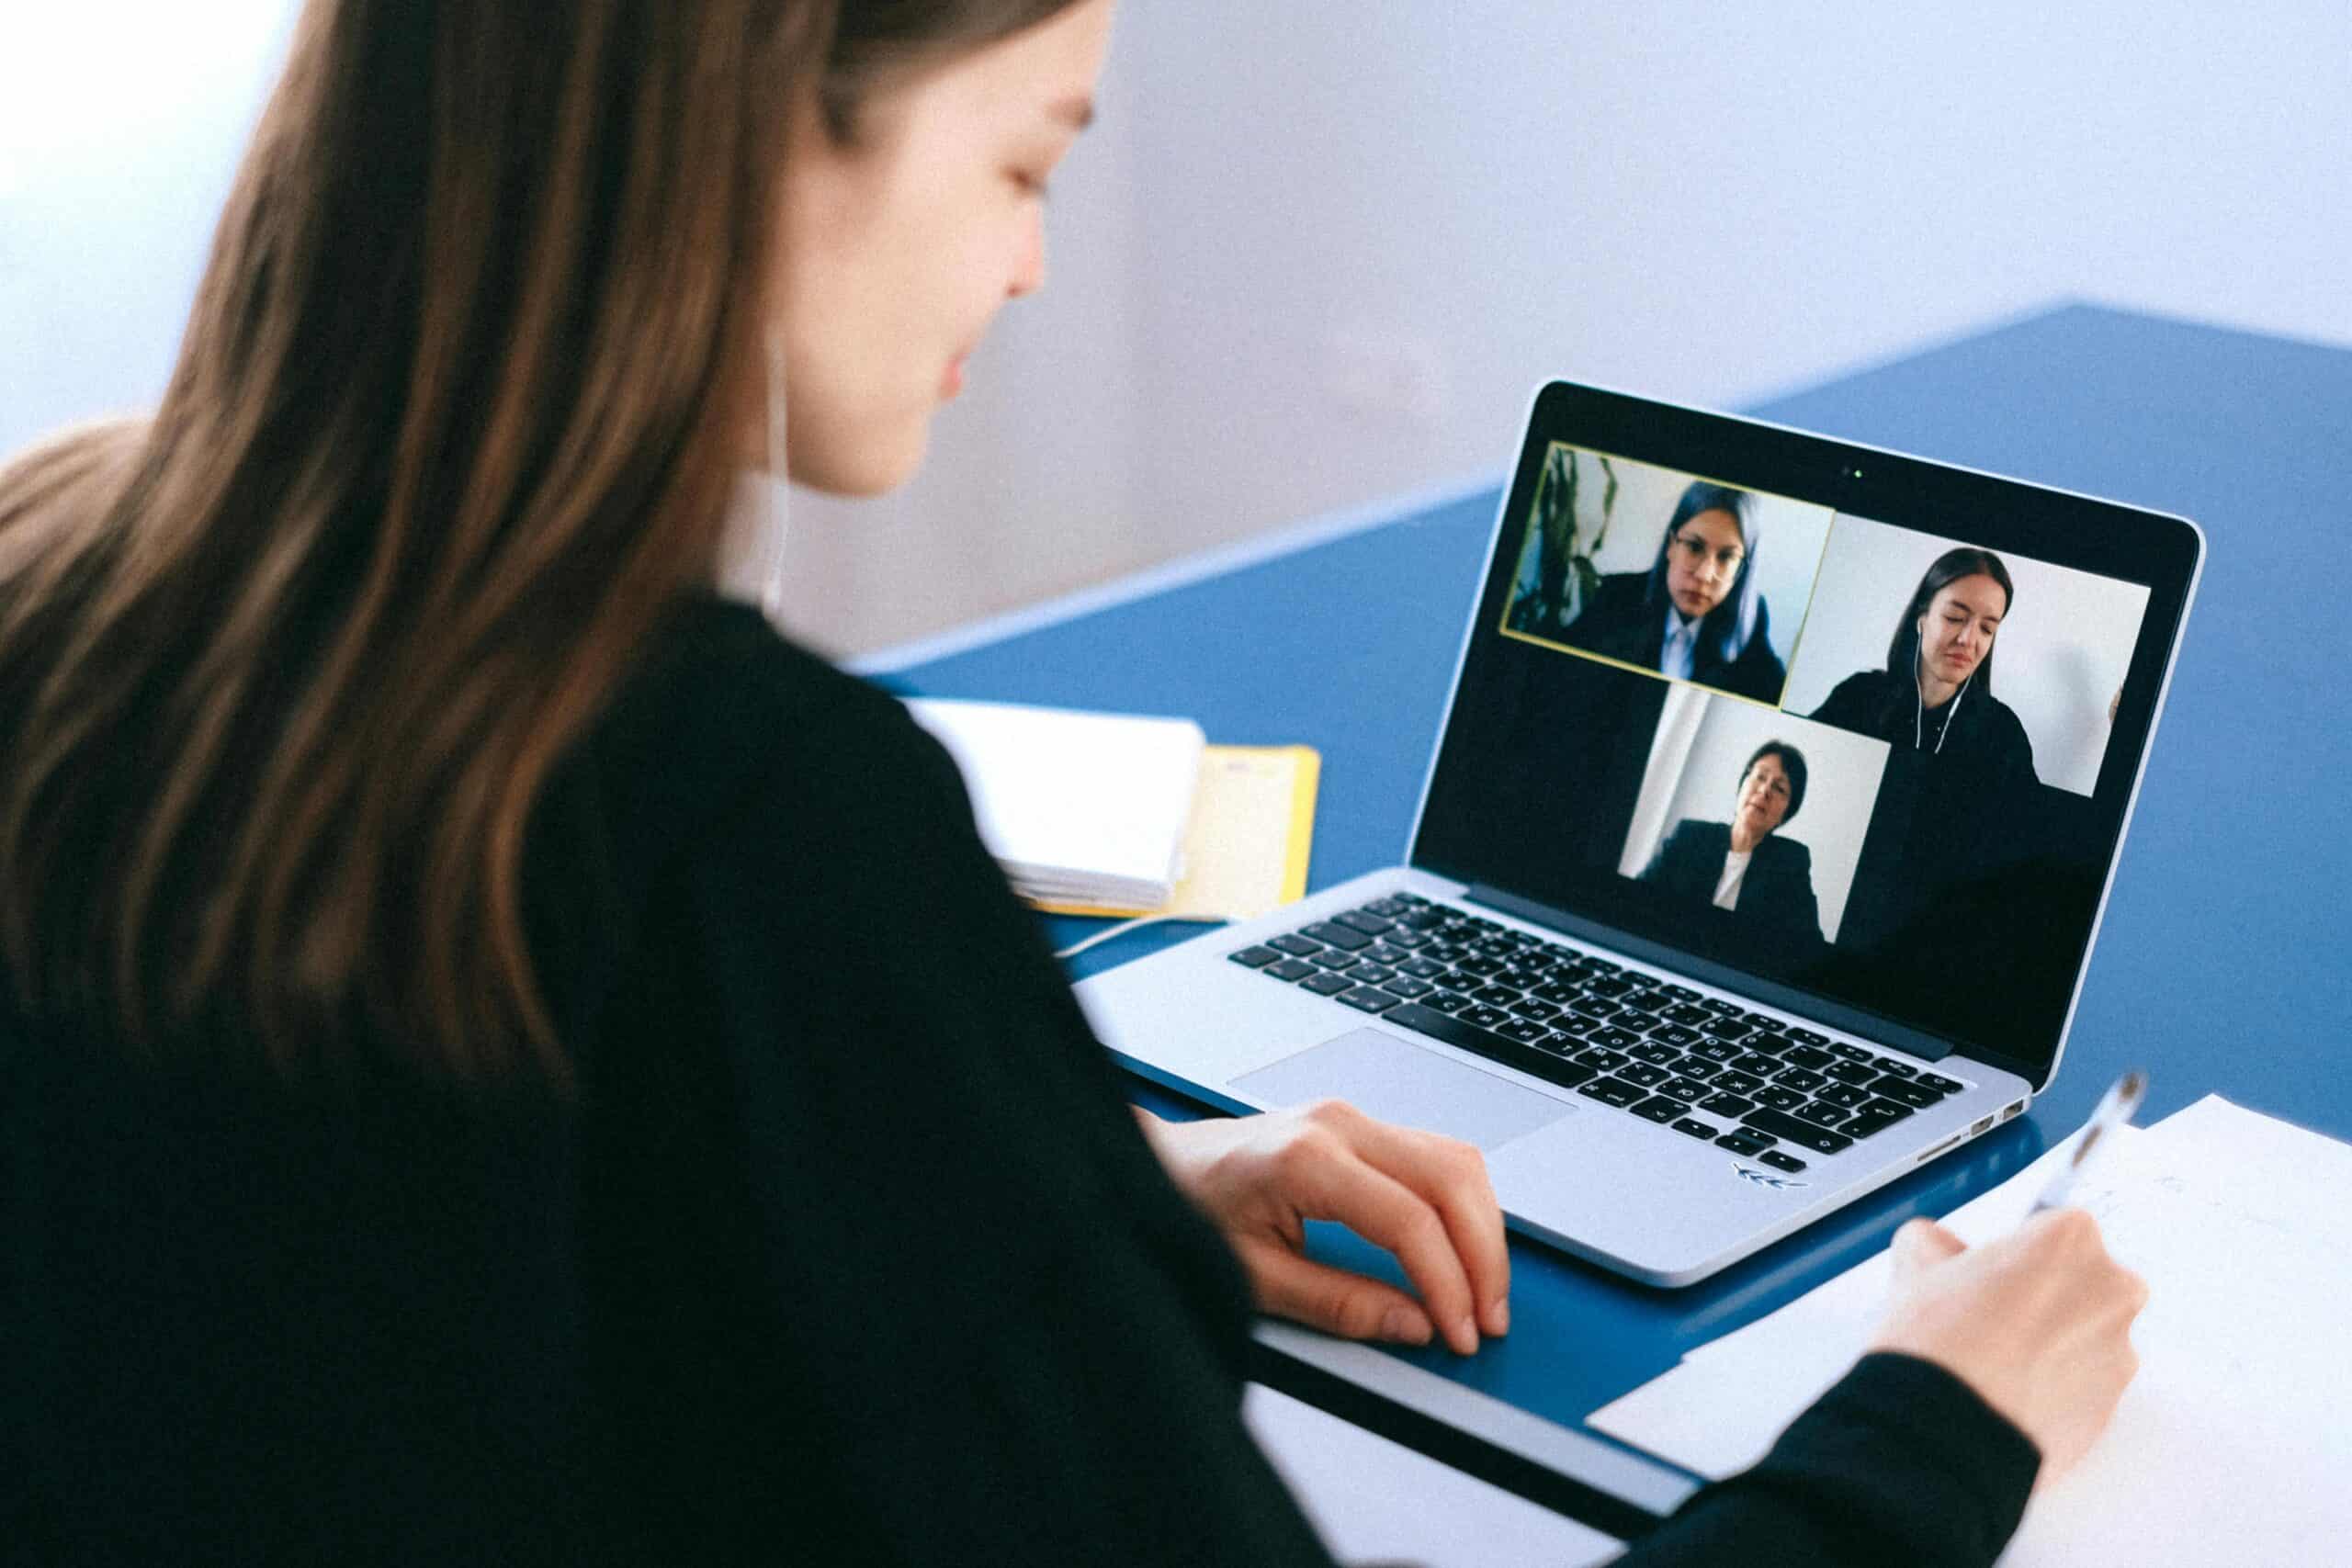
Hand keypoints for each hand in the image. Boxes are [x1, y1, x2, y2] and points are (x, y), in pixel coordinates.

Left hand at [1136, 1101, 1509, 1354]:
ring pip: (1455, 1161)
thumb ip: (1339, 1304)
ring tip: (1483, 1293)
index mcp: (1307, 1158)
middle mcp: (1338, 1125)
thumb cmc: (1191, 1210)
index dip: (1447, 1283)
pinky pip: (1436, 1156)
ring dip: (1482, 1228)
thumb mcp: (1255, 1276)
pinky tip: (1463, 1249)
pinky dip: (1462, 1205)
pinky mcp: (1359, 1126)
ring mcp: (1352, 1118)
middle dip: (1483, 1257)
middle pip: (1450, 1181)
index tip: (1459, 1331)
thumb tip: (1414, 1325)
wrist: (1159, 1165)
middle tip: (1488, 1319)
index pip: (1409, 1220)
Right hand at [1867, 1210, 2147, 1484]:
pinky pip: (2083, 1389)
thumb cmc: (1939, 1339)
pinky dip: (2055, 1390)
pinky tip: (2008, 1398)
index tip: (1990, 1277)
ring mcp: (2119, 1353)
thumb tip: (1938, 1249)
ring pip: (2084, 1338)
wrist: (1946, 1430)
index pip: (2051, 1231)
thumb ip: (1936, 1242)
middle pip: (2081, 1283)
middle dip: (2046, 1297)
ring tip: (1996, 1368)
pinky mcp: (2112, 1409)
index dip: (2015, 1256)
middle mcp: (2112, 1290)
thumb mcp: (1917, 1261)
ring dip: (2051, 1346)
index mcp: (2072, 1238)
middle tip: (1992, 1320)